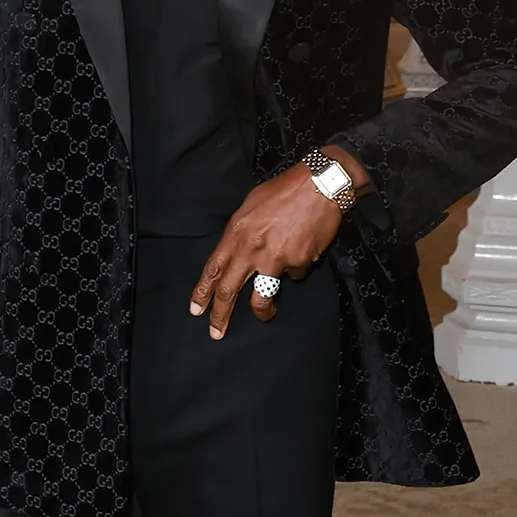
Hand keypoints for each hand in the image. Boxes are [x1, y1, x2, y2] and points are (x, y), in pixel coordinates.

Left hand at [190, 150, 363, 338]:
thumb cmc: (285, 190)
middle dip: (220, 316)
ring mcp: (274, 258)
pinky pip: (295, 274)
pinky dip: (298, 266)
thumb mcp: (251, 205)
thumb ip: (241, 232)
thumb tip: (238, 250)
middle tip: (215, 333)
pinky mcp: (297, 263)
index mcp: (236, 233)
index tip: (196, 310)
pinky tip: (304, 249)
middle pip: (229, 290)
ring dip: (263, 311)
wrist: (319, 184)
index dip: (202, 292)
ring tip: (266, 314)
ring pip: (262, 296)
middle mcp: (251, 249)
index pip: (213, 268)